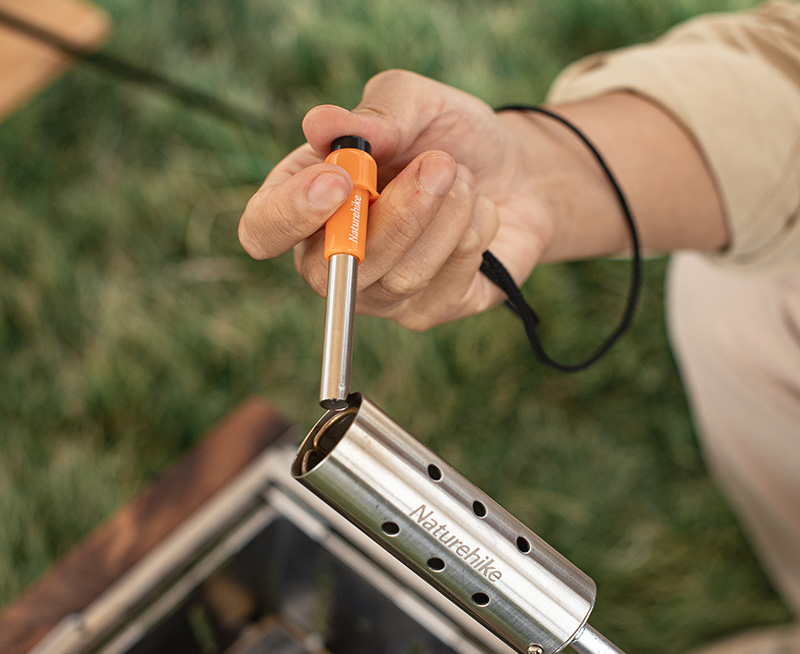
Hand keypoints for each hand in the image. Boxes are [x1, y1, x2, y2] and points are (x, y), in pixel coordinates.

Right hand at [239, 70, 557, 330]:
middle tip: (440, 164)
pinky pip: (446, 281)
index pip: (263, 230)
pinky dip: (473, 232)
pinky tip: (479, 212)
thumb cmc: (449, 136)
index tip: (340, 179)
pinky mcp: (425, 312)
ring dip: (446, 215)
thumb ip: (377, 113)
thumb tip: (321, 124)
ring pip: (402, 275)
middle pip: (335, 270)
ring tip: (463, 176)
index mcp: (306, 200)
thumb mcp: (418, 103)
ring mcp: (379, 294)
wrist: (515, 171)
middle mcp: (332, 257)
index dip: (289, 215)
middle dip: (397, 216)